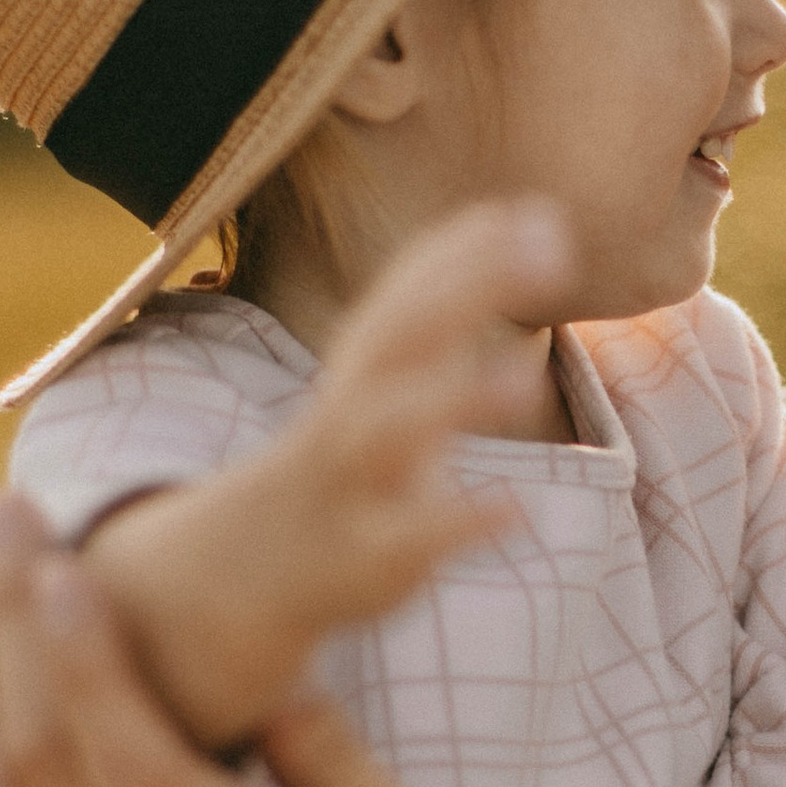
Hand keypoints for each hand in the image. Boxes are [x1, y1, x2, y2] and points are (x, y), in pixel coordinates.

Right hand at [88, 199, 573, 750]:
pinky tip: (519, 511)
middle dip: (466, 293)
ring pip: (388, 433)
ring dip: (451, 400)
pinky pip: (409, 538)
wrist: (234, 575)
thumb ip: (446, 305)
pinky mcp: (358, 559)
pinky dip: (459, 522)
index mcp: (359, 372)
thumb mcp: (382, 380)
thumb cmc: (339, 462)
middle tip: (551, 253)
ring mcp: (346, 484)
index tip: (536, 211)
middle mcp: (347, 413)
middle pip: (398, 340)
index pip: (407, 293)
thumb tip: (532, 220)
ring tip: (525, 379)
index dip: (463, 252)